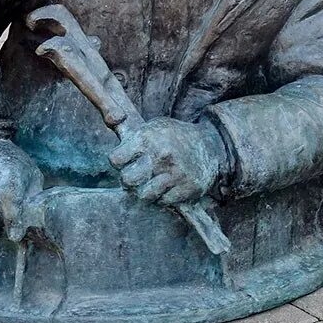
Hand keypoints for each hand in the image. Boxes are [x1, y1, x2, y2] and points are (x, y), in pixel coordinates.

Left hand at [109, 117, 225, 204]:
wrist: (210, 145)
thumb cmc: (174, 136)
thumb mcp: (152, 126)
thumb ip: (131, 131)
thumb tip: (111, 120)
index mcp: (148, 138)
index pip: (115, 159)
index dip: (118, 162)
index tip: (125, 161)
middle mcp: (161, 155)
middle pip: (127, 180)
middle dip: (129, 181)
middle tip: (136, 176)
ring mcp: (175, 173)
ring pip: (144, 195)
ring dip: (145, 191)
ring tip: (151, 182)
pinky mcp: (187, 188)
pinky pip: (163, 202)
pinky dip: (163, 197)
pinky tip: (167, 186)